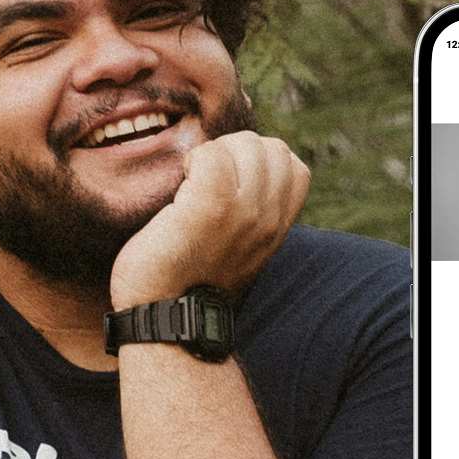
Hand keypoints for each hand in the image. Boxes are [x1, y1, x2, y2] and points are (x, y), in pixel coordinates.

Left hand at [109, 131, 309, 309]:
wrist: (164, 314)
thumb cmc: (186, 278)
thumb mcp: (238, 246)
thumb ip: (251, 213)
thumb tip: (239, 167)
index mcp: (278, 228)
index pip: (294, 167)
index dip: (260, 160)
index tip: (230, 181)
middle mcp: (269, 219)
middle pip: (272, 148)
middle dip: (236, 150)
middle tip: (206, 178)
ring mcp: (245, 213)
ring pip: (247, 144)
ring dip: (215, 152)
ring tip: (194, 181)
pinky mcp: (211, 207)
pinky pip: (212, 155)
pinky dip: (194, 159)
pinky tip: (181, 185)